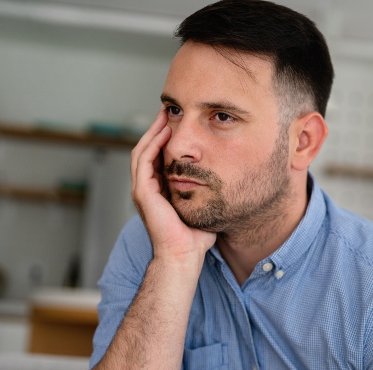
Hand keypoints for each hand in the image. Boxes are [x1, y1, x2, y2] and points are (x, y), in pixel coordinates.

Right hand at [131, 110, 215, 262]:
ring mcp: (142, 190)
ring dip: (153, 131)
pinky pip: (144, 161)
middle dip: (158, 129)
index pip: (159, 158)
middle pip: (148, 149)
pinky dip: (152, 144)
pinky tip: (164, 132)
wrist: (185, 255)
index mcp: (160, 191)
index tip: (180, 123)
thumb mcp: (205, 206)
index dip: (167, 140)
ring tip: (165, 115)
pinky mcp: (143, 192)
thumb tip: (230, 179)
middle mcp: (148, 188)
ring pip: (142, 151)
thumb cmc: (196, 238)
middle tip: (169, 111)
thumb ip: (210, 192)